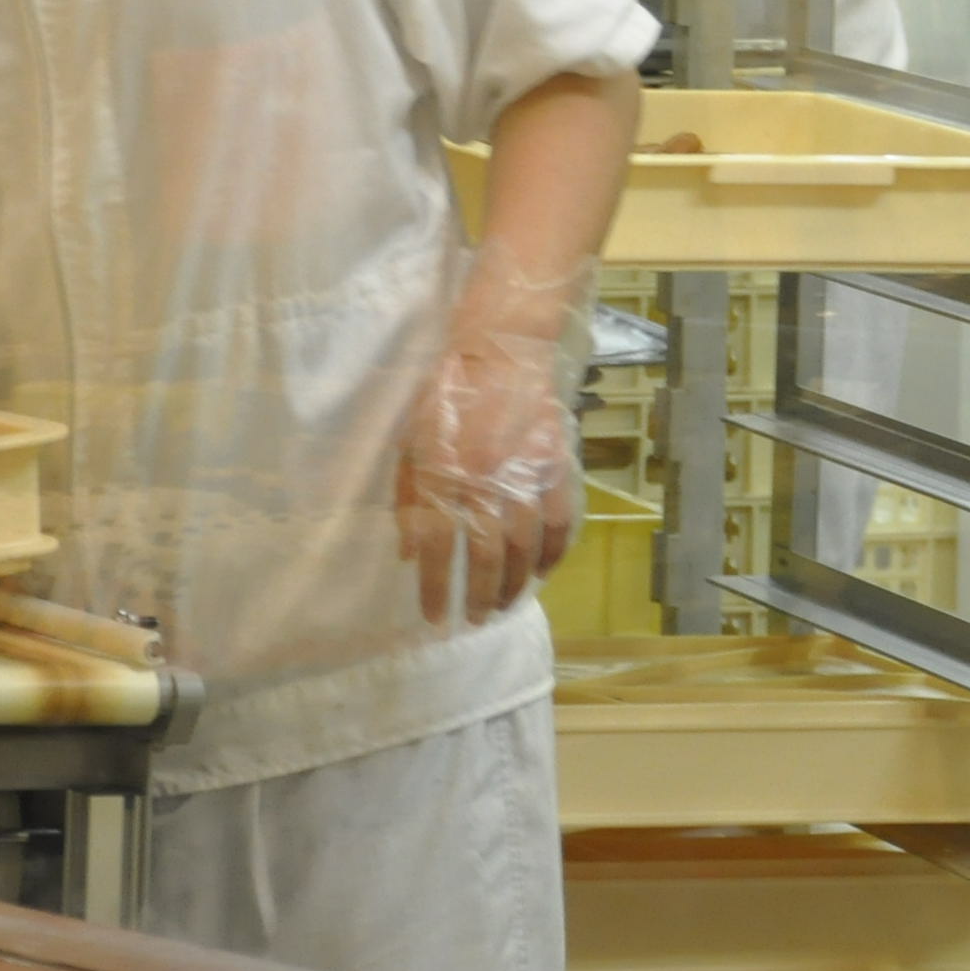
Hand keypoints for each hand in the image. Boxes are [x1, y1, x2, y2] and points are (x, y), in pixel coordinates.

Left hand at [393, 329, 577, 626]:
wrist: (500, 350)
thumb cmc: (445, 395)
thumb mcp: (411, 442)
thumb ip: (409, 499)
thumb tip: (409, 555)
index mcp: (445, 475)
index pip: (440, 549)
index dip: (437, 589)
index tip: (436, 618)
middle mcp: (487, 483)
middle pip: (487, 557)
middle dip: (480, 596)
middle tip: (475, 620)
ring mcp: (526, 476)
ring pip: (526, 547)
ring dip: (516, 584)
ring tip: (506, 605)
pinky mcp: (556, 468)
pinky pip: (560, 523)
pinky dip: (553, 553)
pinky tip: (542, 573)